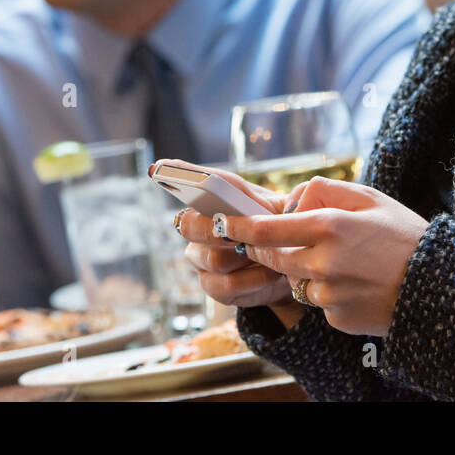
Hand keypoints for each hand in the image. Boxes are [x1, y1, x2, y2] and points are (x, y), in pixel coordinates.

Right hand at [169, 161, 304, 322]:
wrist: (295, 265)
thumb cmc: (283, 227)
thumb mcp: (286, 207)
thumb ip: (279, 196)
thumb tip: (285, 188)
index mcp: (212, 198)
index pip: (189, 181)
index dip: (176, 175)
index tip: (159, 168)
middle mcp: (198, 226)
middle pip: (189, 225)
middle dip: (217, 229)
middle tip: (243, 232)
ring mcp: (202, 257)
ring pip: (213, 259)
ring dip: (246, 258)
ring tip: (271, 256)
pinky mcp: (213, 286)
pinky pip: (225, 285)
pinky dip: (253, 281)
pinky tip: (269, 275)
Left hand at [214, 176, 428, 337]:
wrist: (440, 287)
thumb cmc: (405, 235)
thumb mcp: (370, 197)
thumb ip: (324, 191)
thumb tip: (291, 201)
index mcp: (331, 227)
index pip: (266, 229)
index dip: (237, 227)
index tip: (218, 223)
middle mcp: (324, 263)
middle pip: (273, 258)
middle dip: (262, 249)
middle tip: (264, 240)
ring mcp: (329, 295)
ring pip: (296, 280)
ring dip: (305, 269)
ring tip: (346, 262)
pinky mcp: (337, 319)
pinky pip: (319, 302)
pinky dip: (328, 291)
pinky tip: (357, 284)